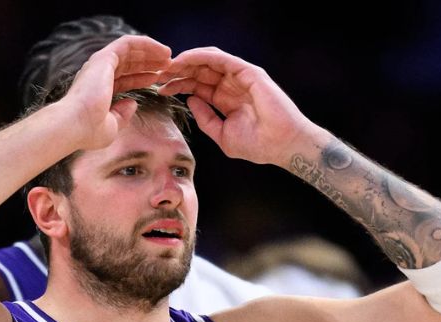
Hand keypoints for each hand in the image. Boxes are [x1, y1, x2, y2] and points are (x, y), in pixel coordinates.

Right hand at [60, 35, 172, 151]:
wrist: (74, 124)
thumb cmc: (89, 131)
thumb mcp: (111, 127)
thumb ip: (121, 115)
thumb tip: (132, 104)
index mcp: (99, 90)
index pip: (124, 79)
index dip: (142, 78)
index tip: (158, 79)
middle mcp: (98, 74)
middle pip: (128, 63)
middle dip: (148, 63)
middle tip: (168, 66)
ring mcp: (100, 64)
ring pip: (129, 50)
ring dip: (150, 52)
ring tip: (169, 57)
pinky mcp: (104, 57)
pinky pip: (128, 43)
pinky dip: (146, 44)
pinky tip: (162, 51)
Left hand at [157, 47, 309, 165]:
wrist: (281, 145)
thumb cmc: (258, 145)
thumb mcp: (222, 135)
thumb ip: (206, 118)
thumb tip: (190, 100)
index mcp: (225, 99)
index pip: (197, 86)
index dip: (178, 85)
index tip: (161, 90)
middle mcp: (232, 85)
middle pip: (199, 71)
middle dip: (177, 72)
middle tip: (158, 75)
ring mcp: (240, 77)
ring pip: (207, 60)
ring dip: (185, 61)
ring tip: (167, 67)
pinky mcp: (248, 72)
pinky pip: (220, 58)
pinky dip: (200, 56)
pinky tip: (183, 60)